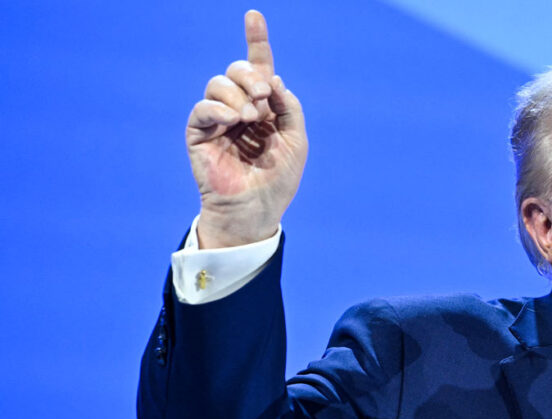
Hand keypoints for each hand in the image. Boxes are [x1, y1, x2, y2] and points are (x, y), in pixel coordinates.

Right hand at [186, 10, 307, 248]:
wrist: (257, 209)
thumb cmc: (278, 179)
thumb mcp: (296, 140)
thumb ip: (288, 107)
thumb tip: (271, 78)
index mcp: (264, 107)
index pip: (258, 67)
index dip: (256, 41)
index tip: (254, 15)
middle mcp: (240, 108)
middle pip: (237, 70)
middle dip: (251, 76)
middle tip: (263, 98)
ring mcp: (218, 120)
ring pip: (218, 83)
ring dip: (238, 95)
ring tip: (250, 119)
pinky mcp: (199, 134)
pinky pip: (203, 108)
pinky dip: (219, 109)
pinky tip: (234, 121)